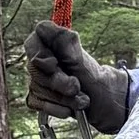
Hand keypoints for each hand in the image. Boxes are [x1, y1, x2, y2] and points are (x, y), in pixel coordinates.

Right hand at [26, 20, 129, 134]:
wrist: (103, 105)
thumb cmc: (95, 79)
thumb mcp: (84, 62)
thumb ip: (64, 46)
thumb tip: (45, 28)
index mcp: (52, 44)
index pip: (35, 38)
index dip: (40, 51)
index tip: (54, 63)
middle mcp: (41, 60)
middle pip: (35, 67)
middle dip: (57, 81)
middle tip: (76, 87)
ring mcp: (37, 79)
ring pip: (37, 87)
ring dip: (62, 97)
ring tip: (82, 100)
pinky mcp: (37, 98)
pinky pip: (38, 104)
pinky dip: (56, 109)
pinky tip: (69, 110)